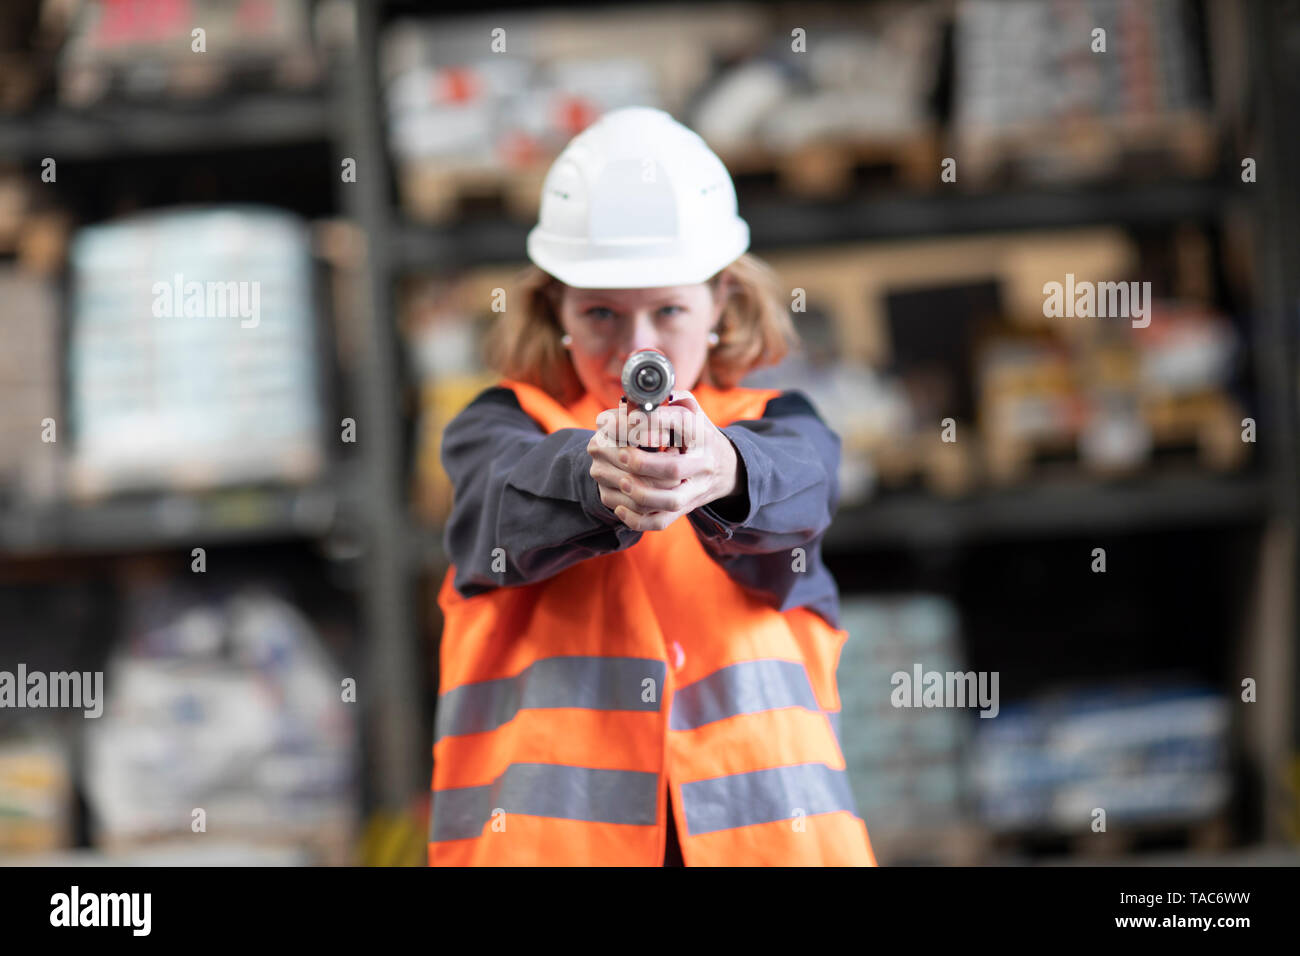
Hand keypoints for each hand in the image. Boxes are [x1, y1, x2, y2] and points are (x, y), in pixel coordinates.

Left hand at [586, 390, 740, 531]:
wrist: (727, 468)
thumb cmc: (697, 435)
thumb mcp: (691, 411)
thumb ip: (668, 400)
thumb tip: (634, 399)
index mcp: (700, 433)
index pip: (680, 424)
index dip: (653, 422)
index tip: (629, 418)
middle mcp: (701, 463)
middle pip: (674, 469)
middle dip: (643, 463)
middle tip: (621, 454)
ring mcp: (695, 489)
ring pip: (671, 500)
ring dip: (642, 493)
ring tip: (621, 481)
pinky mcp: (685, 508)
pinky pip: (663, 521)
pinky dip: (640, 520)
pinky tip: (620, 509)